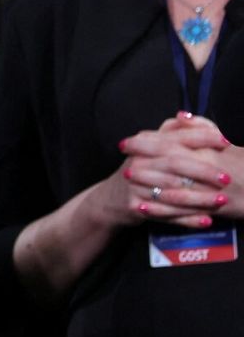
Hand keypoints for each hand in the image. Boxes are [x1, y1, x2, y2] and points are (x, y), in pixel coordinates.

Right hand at [111, 111, 233, 228]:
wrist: (110, 199)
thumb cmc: (139, 171)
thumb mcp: (149, 147)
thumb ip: (170, 132)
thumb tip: (186, 116)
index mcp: (145, 144)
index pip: (175, 136)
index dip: (202, 137)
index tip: (226, 141)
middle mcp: (138, 162)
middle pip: (174, 164)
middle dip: (203, 171)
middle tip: (226, 178)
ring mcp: (135, 185)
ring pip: (172, 192)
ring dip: (199, 198)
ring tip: (222, 201)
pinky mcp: (135, 206)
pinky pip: (166, 215)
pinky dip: (188, 219)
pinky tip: (207, 220)